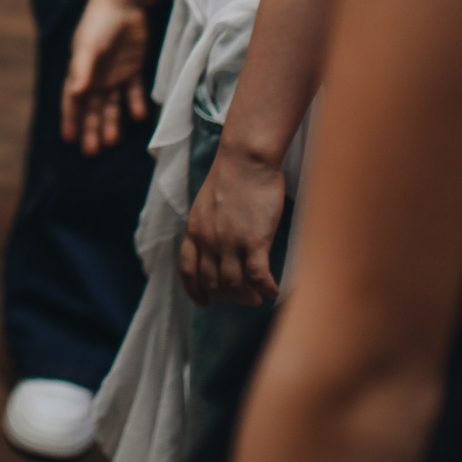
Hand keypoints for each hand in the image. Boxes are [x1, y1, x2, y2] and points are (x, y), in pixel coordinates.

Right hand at [60, 0, 149, 153]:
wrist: (124, 3)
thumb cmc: (99, 24)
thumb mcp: (88, 47)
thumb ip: (82, 69)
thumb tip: (76, 94)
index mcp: (81, 72)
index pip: (74, 101)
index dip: (71, 119)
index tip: (69, 139)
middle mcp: (97, 76)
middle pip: (93, 108)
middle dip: (91, 128)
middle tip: (92, 151)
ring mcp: (115, 73)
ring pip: (112, 104)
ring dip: (112, 122)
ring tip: (112, 141)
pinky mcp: (133, 68)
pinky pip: (134, 91)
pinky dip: (136, 104)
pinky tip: (139, 116)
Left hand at [180, 146, 286, 306]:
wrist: (245, 160)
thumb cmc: (232, 176)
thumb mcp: (207, 204)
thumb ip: (208, 227)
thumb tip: (215, 247)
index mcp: (195, 231)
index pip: (188, 271)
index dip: (195, 290)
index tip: (204, 302)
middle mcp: (208, 240)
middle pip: (213, 282)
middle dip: (227, 297)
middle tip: (243, 298)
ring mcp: (230, 242)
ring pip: (234, 284)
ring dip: (246, 296)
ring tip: (257, 298)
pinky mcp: (254, 241)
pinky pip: (258, 276)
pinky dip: (266, 288)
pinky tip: (274, 291)